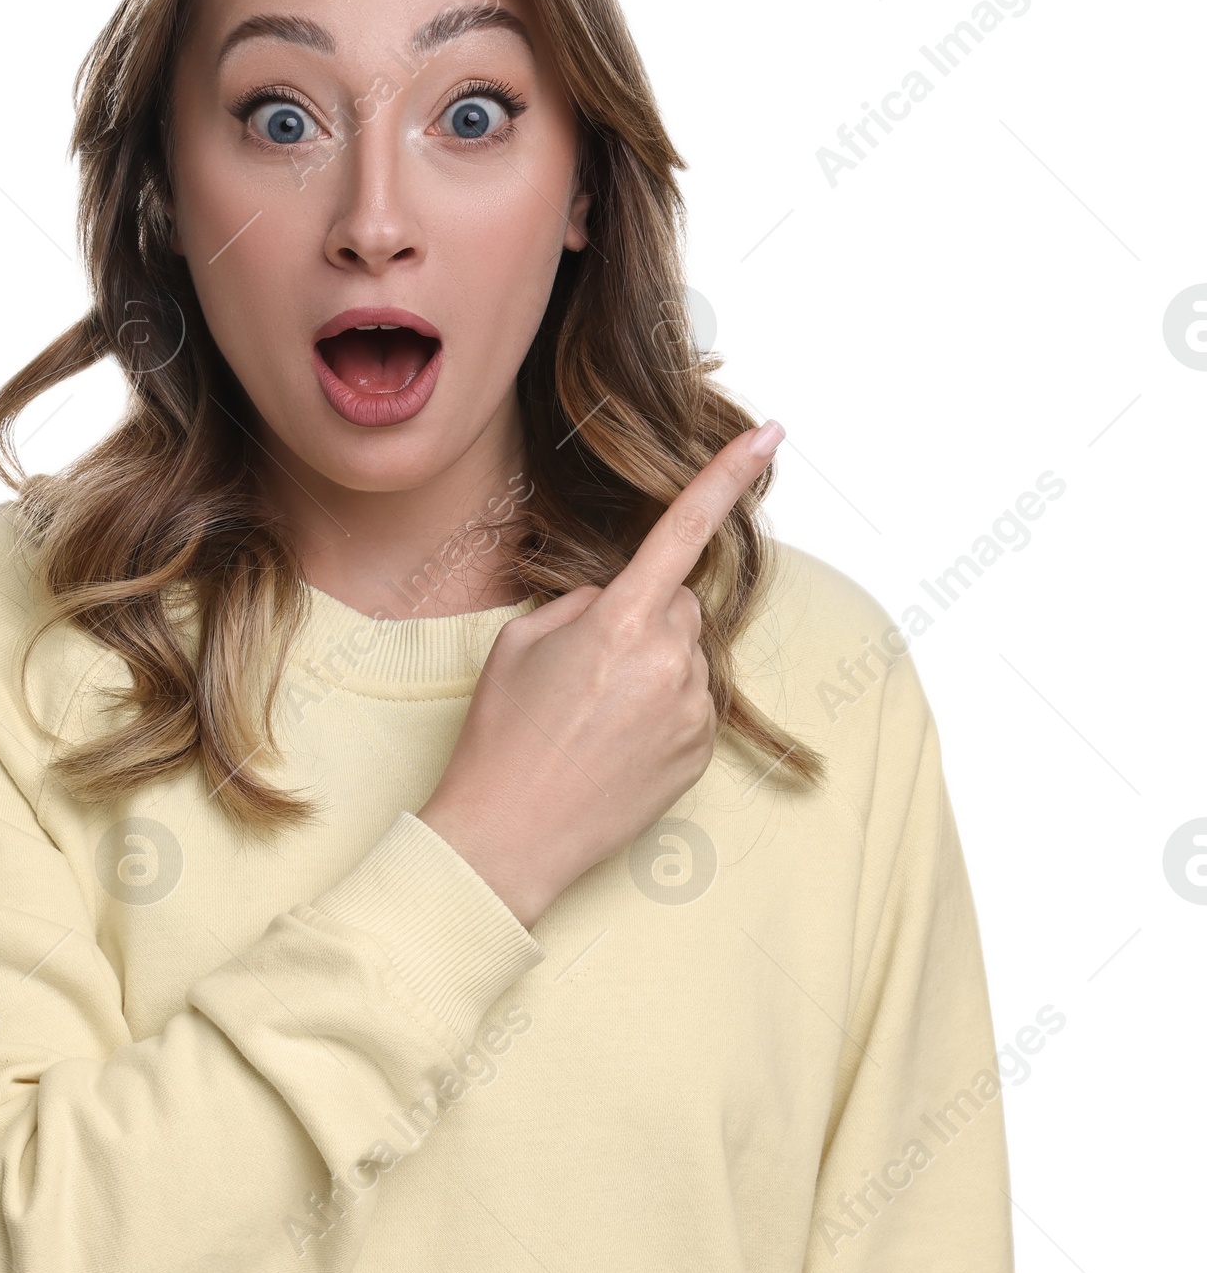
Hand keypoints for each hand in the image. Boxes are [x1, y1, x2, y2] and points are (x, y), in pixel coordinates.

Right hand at [418, 420, 784, 928]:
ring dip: (651, 667)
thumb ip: (585, 603)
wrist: (508, 837)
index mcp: (620, 620)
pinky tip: (613, 743)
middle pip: (678, 604)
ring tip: (591, 716)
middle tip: (582, 667)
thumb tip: (622, 601)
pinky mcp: (699, 754)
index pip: (684, 529)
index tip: (771, 435)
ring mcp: (690, 711)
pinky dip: (661, 711)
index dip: (729, 475)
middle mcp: (668, 661)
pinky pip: (690, 704)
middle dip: (642, 617)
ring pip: (685, 656)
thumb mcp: (520, 642)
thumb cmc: (501, 736)